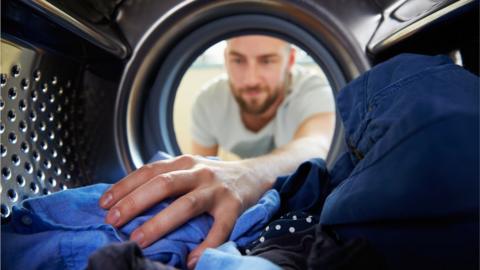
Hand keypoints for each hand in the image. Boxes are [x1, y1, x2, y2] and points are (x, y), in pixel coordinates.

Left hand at [99, 155, 271, 268]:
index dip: (124, 186)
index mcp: (184, 163)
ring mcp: (217, 189)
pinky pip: (219, 228)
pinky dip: (206, 245)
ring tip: (140, 240)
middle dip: (135, 203)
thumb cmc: (213, 177)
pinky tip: (192, 260)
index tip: (104, 204)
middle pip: (163, 184)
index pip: (148, 171)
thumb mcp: (189, 169)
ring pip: (186, 205)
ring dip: (160, 223)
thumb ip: (166, 179)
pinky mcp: (234, 206)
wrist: (254, 174)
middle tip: (113, 222)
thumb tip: (127, 200)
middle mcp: (199, 172)